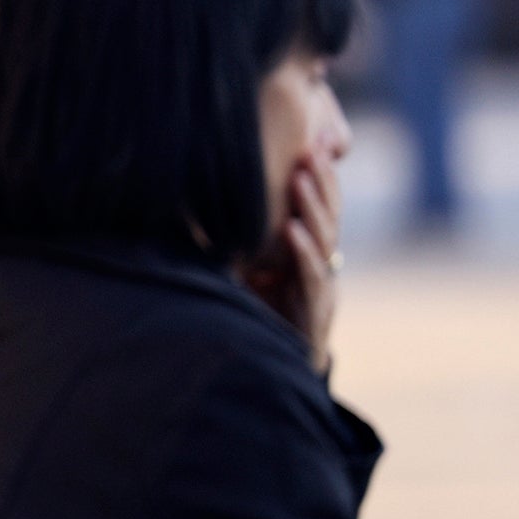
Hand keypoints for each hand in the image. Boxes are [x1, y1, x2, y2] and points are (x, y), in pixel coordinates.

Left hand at [241, 145, 341, 372]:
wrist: (266, 375)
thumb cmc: (252, 317)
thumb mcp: (238, 271)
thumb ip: (233, 240)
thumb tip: (192, 202)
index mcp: (303, 255)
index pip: (317, 209)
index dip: (316, 178)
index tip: (309, 143)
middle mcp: (317, 268)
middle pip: (326, 219)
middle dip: (319, 184)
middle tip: (311, 149)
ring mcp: (319, 291)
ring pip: (324, 244)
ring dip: (312, 209)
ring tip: (301, 178)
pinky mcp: (314, 316)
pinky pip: (313, 279)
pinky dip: (302, 254)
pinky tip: (293, 232)